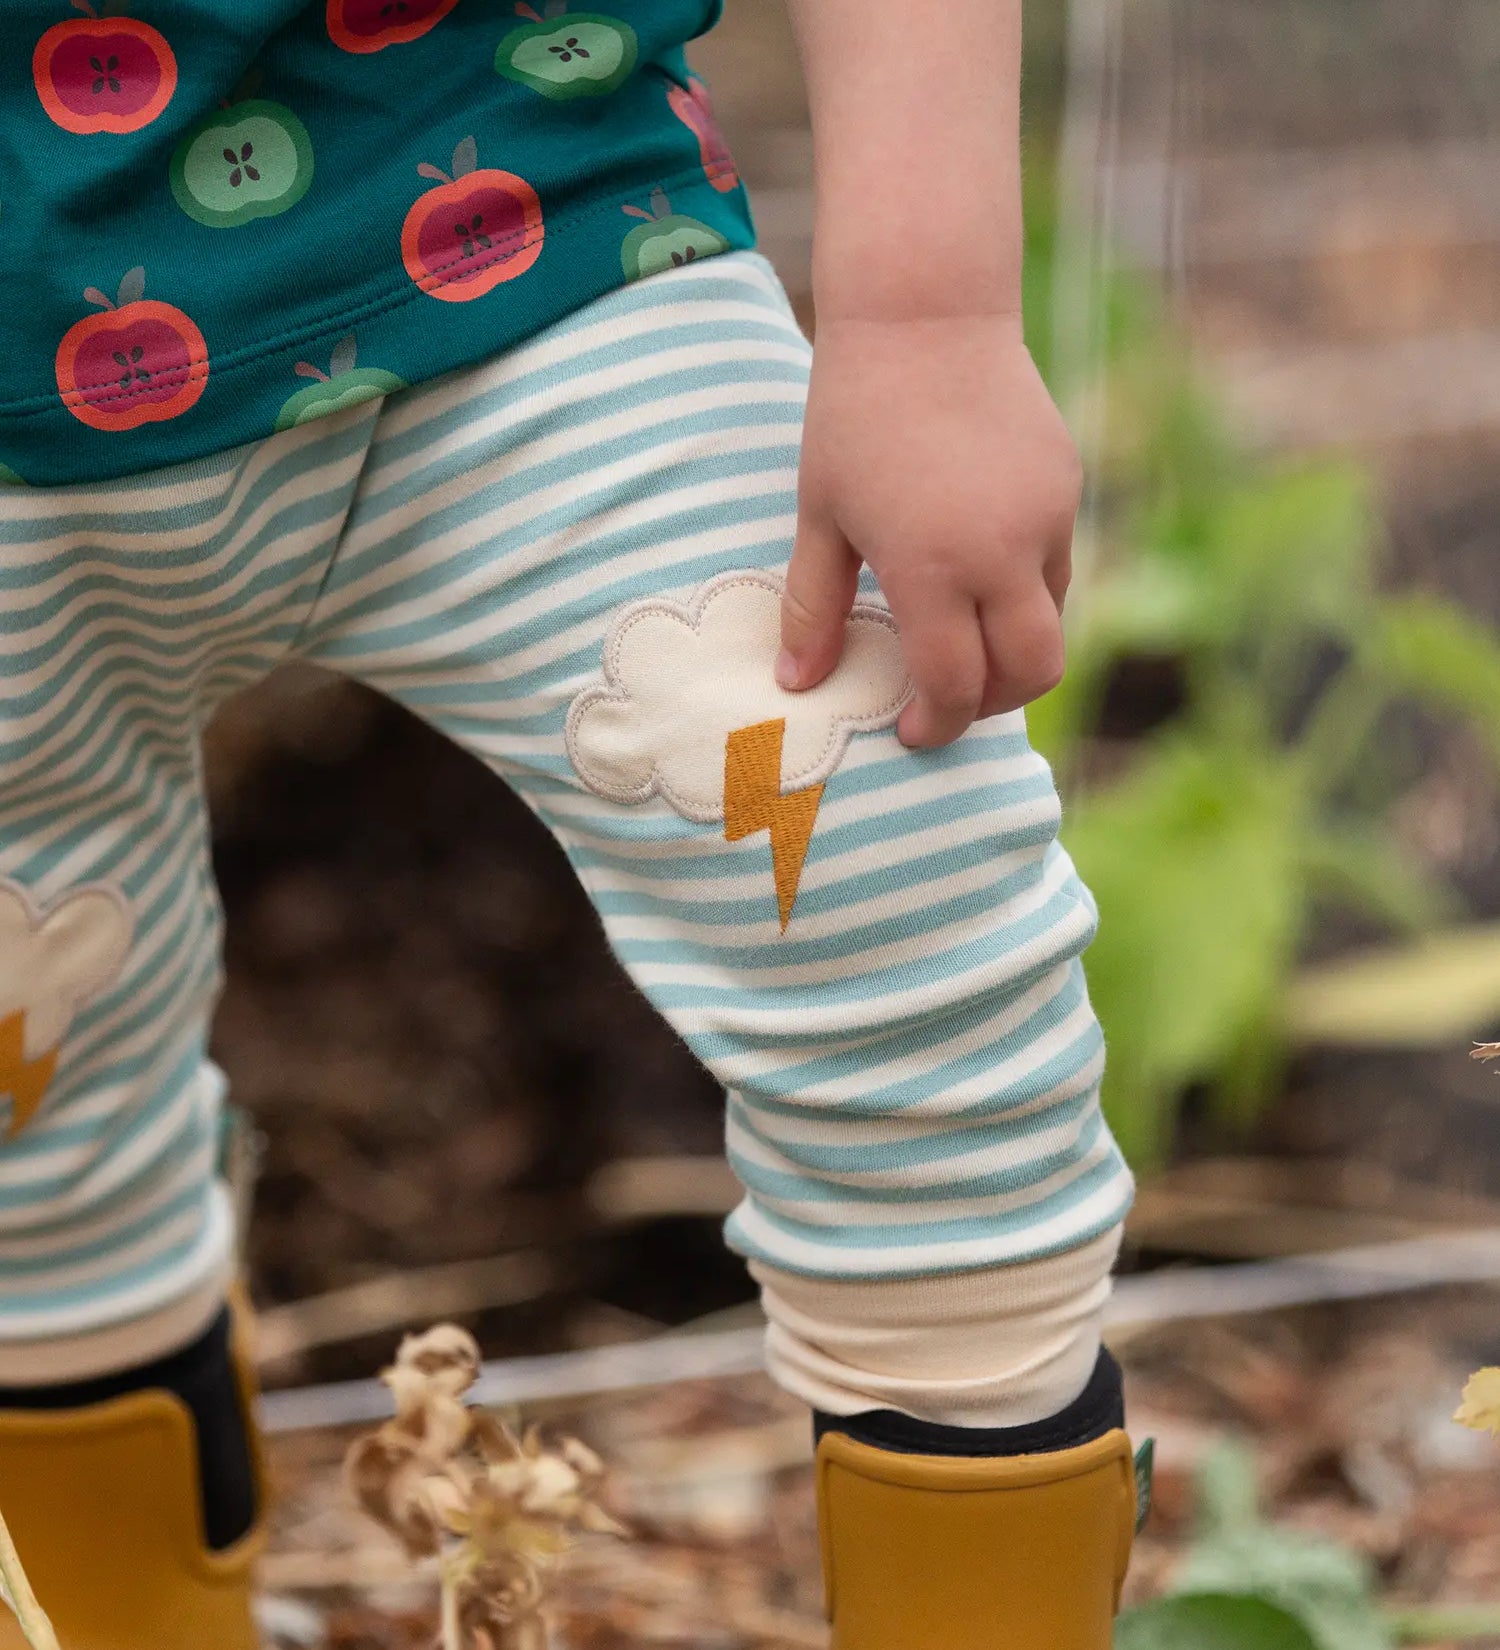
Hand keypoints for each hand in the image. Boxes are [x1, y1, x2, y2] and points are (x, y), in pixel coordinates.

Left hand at [778, 314, 1080, 747]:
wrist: (925, 314)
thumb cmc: (854, 415)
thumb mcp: (821, 516)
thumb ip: (812, 608)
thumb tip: (796, 685)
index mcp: (933, 567)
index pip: (954, 684)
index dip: (935, 723)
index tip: (910, 731)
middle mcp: (1003, 553)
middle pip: (1033, 673)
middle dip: (992, 705)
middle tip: (947, 702)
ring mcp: (1045, 518)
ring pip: (1052, 622)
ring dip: (1012, 651)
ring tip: (961, 640)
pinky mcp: (1065, 487)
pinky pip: (1057, 567)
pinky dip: (1025, 595)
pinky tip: (979, 575)